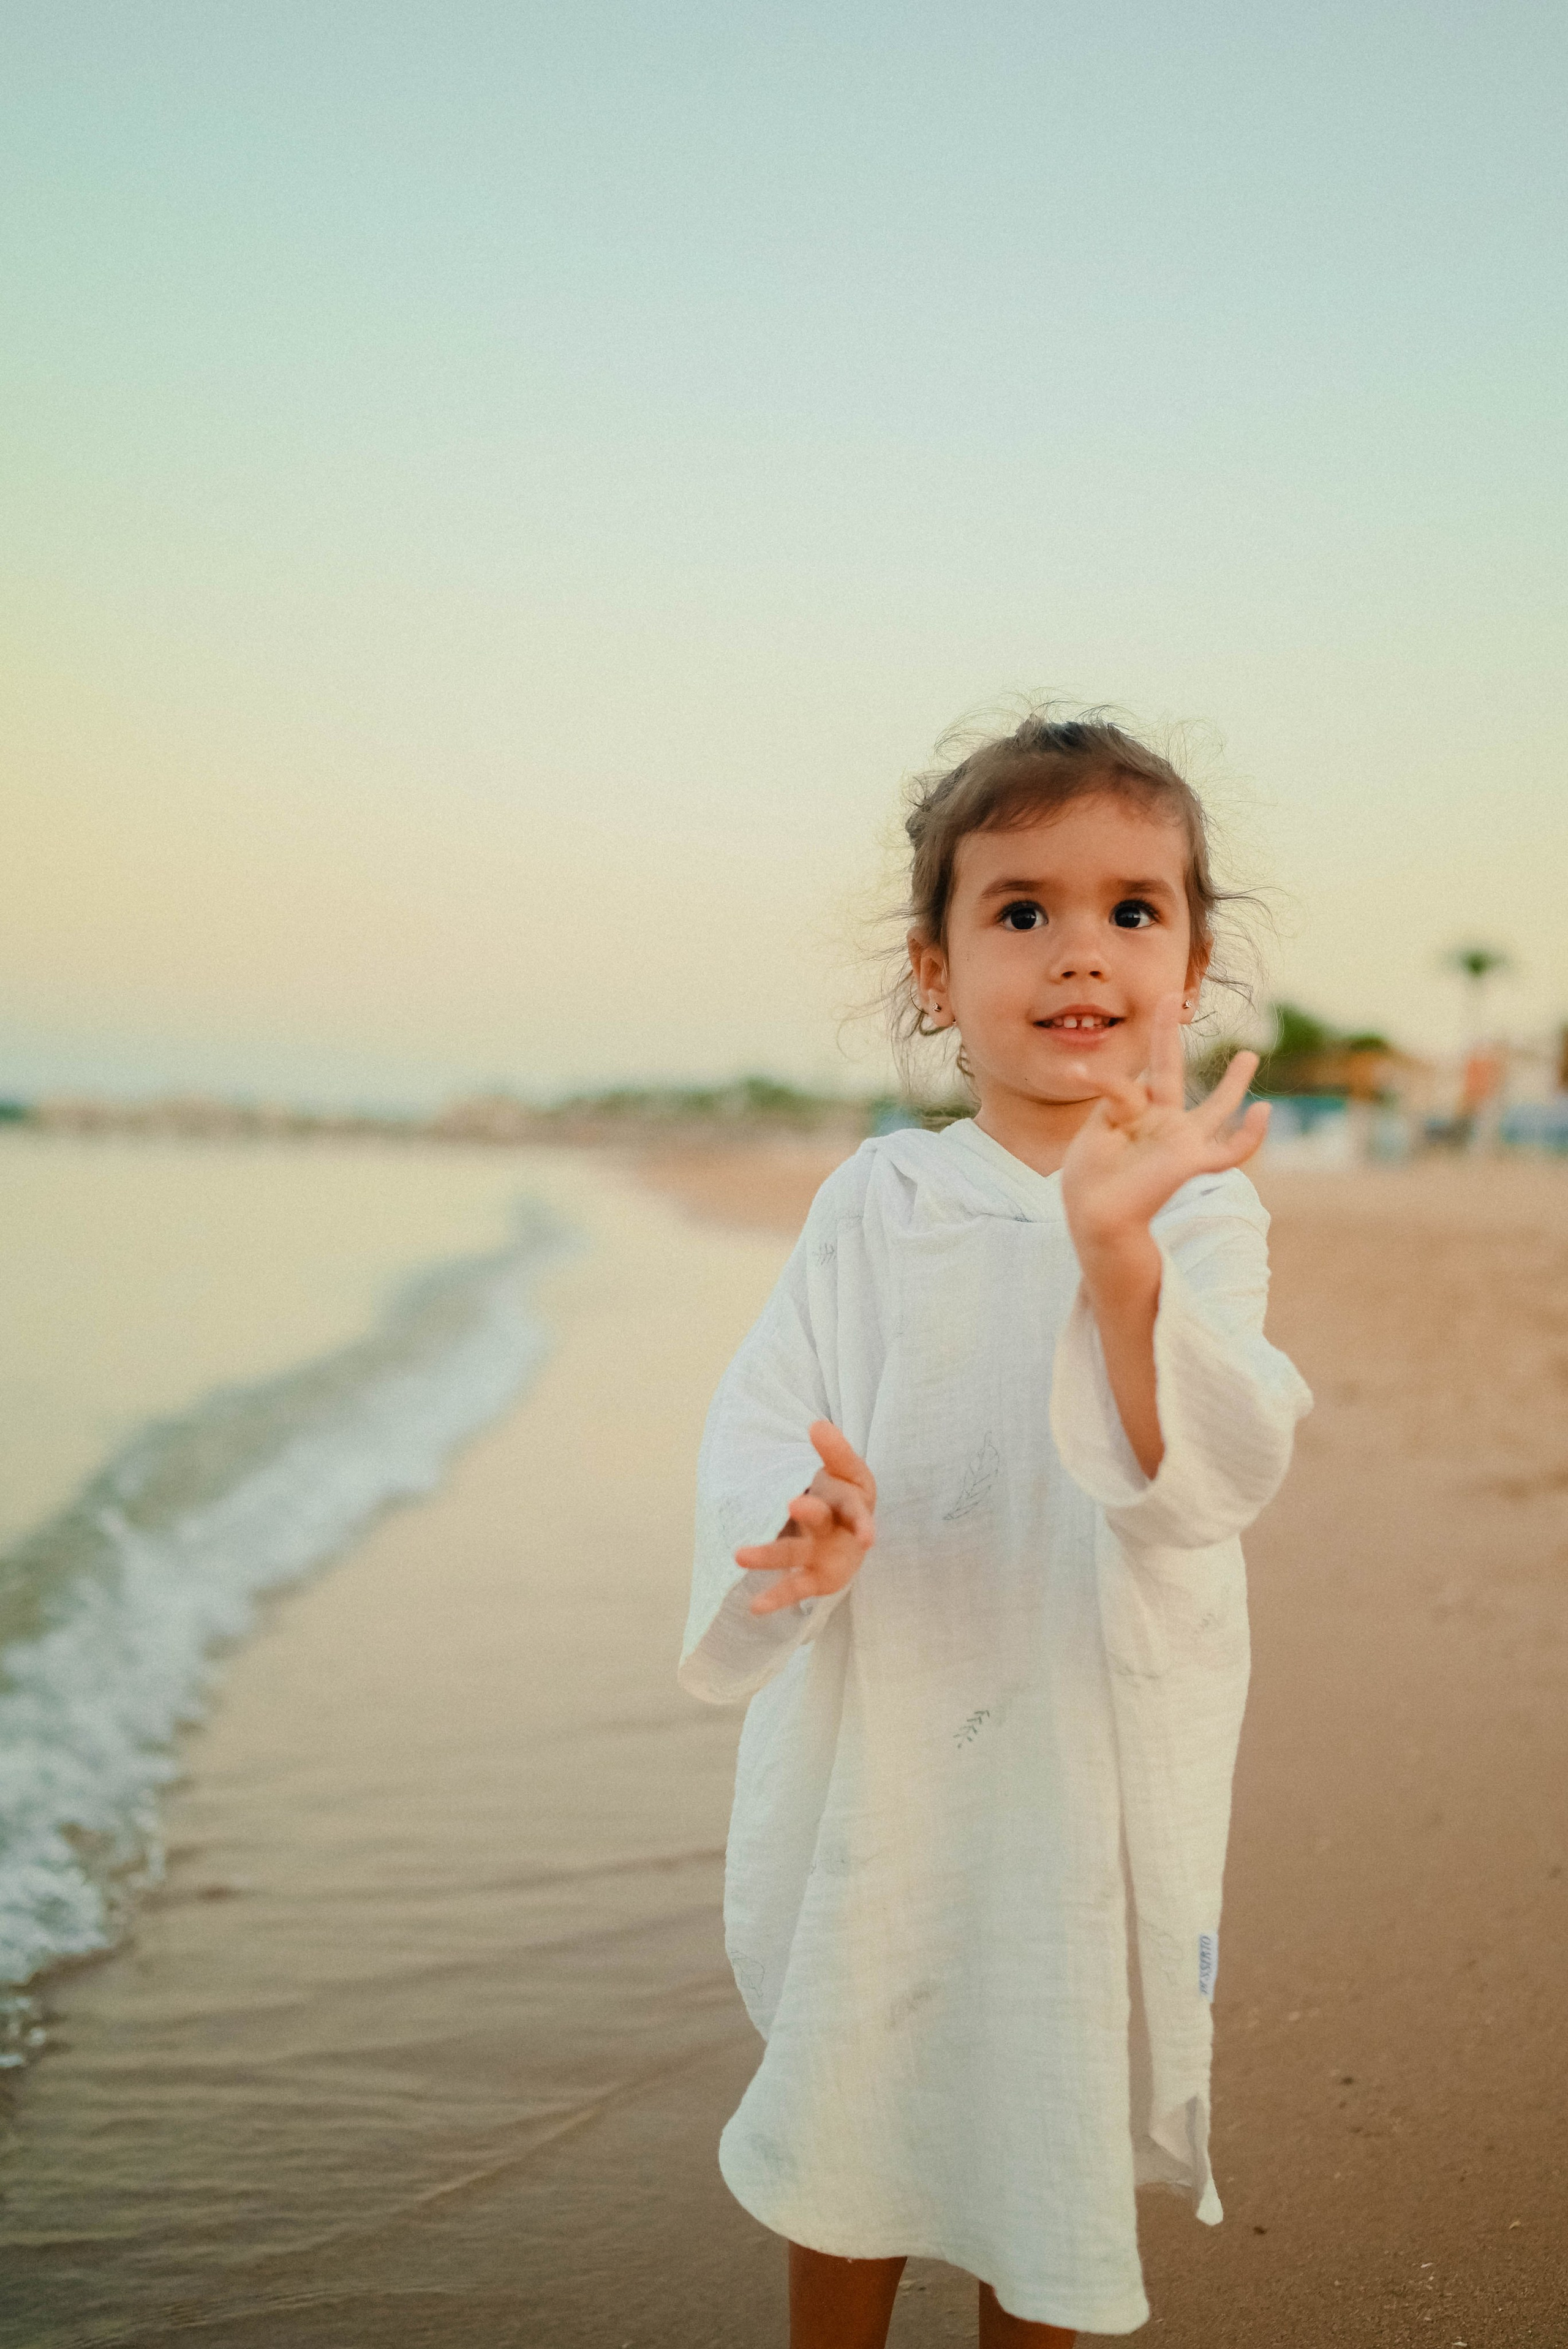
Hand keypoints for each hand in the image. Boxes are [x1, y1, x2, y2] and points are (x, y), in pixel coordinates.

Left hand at [736, 1420, 876, 1617]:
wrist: (849, 1532)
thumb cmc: (844, 1495)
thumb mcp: (846, 1471)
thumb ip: (835, 1451)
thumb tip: (817, 1425)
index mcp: (851, 1504)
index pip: (856, 1510)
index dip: (862, 1523)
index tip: (867, 1537)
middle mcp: (839, 1534)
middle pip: (822, 1523)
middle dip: (810, 1514)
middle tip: (794, 1503)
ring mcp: (823, 1558)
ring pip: (795, 1556)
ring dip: (769, 1556)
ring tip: (739, 1556)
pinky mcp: (812, 1579)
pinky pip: (793, 1588)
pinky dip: (775, 1598)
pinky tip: (754, 1607)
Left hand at [1060, 993, 1269, 1250]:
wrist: (1096, 1218)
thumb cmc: (1090, 1181)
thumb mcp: (1096, 1133)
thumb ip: (1114, 1103)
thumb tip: (1125, 1078)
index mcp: (1132, 1116)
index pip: (1126, 1084)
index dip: (1103, 1076)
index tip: (1077, 1072)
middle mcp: (1159, 1123)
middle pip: (1168, 1069)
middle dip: (1167, 1034)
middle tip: (1172, 996)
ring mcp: (1180, 1140)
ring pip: (1216, 1108)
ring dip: (1233, 1083)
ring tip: (1249, 1054)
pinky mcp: (1193, 1160)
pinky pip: (1231, 1150)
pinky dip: (1249, 1135)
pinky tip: (1264, 1112)